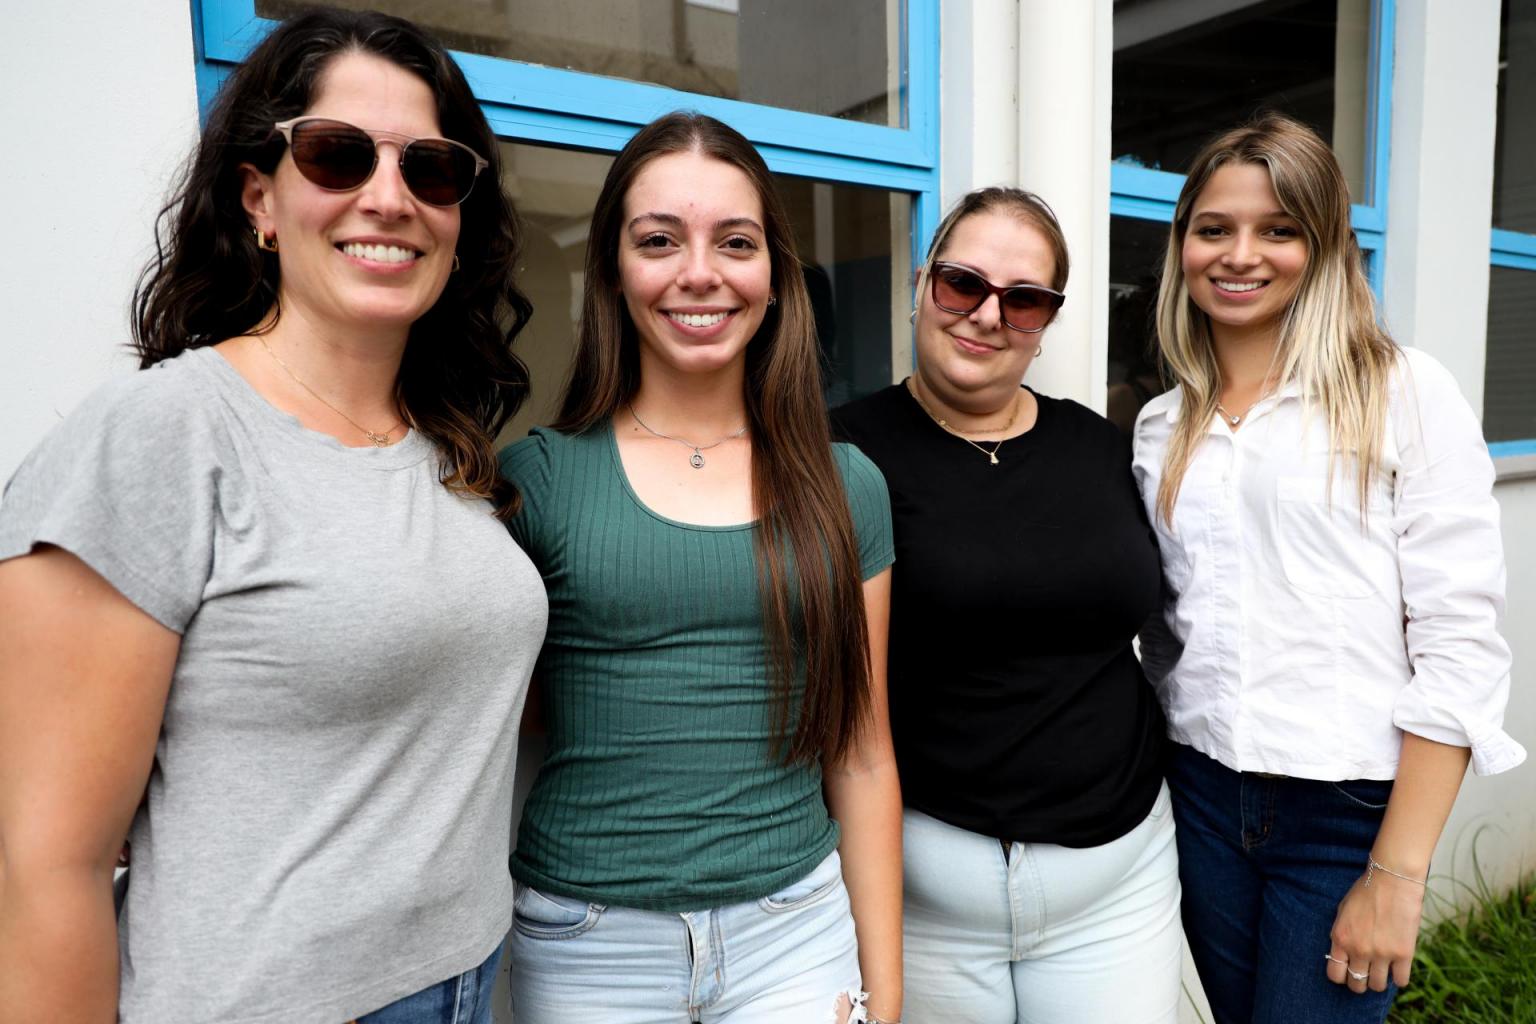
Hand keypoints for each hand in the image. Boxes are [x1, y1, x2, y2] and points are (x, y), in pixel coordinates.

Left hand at [1325, 868, 1424, 992]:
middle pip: (1357, 985)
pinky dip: (1399, 978)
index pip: (1335, 975)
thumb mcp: (1343, 911)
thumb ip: (1342, 934)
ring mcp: (1381, 954)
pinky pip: (1401, 981)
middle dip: (1360, 982)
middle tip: (1367, 973)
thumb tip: (1344, 955)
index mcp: (1340, 938)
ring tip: (1383, 969)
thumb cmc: (1366, 891)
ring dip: (1380, 980)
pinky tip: (1398, 967)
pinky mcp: (1404, 954)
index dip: (1342, 977)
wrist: (1392, 879)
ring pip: (1378, 986)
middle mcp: (1358, 950)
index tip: (1348, 972)